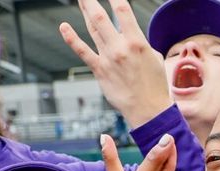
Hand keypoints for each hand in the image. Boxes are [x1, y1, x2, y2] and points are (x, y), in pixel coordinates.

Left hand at [60, 0, 172, 127]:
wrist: (149, 110)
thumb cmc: (155, 86)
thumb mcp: (155, 59)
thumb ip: (140, 44)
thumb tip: (130, 37)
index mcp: (138, 43)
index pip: (123, 12)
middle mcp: (120, 48)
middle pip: (100, 16)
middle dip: (91, 1)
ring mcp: (107, 58)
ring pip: (92, 29)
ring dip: (85, 11)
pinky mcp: (99, 70)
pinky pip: (82, 51)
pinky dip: (71, 38)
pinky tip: (64, 27)